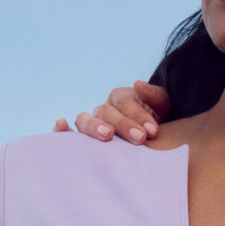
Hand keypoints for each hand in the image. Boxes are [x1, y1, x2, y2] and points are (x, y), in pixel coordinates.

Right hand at [51, 82, 172, 142]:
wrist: (153, 141)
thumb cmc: (157, 124)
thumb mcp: (163, 109)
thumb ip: (155, 97)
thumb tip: (138, 84)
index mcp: (122, 98)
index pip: (126, 103)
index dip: (139, 115)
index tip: (153, 130)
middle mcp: (104, 109)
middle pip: (107, 112)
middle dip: (124, 124)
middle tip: (140, 137)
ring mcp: (92, 124)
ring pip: (85, 120)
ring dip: (94, 127)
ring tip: (107, 135)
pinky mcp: (83, 141)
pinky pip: (67, 134)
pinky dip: (61, 130)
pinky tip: (61, 125)